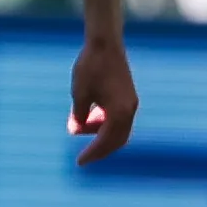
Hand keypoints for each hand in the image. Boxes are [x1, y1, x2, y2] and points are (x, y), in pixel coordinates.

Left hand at [68, 37, 137, 166]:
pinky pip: (118, 118)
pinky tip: (89, 118)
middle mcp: (129, 110)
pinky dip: (105, 123)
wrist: (105, 44)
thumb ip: (79, 115)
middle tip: (84, 158)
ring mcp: (130, 103)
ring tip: (80, 128)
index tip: (80, 162)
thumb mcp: (79, 94)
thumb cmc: (90, 67)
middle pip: (117, 140)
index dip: (92, 153)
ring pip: (119, 129)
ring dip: (101, 134)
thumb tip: (75, 130)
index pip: (105, 141)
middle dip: (100, 149)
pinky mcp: (127, 96)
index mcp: (119, 112)